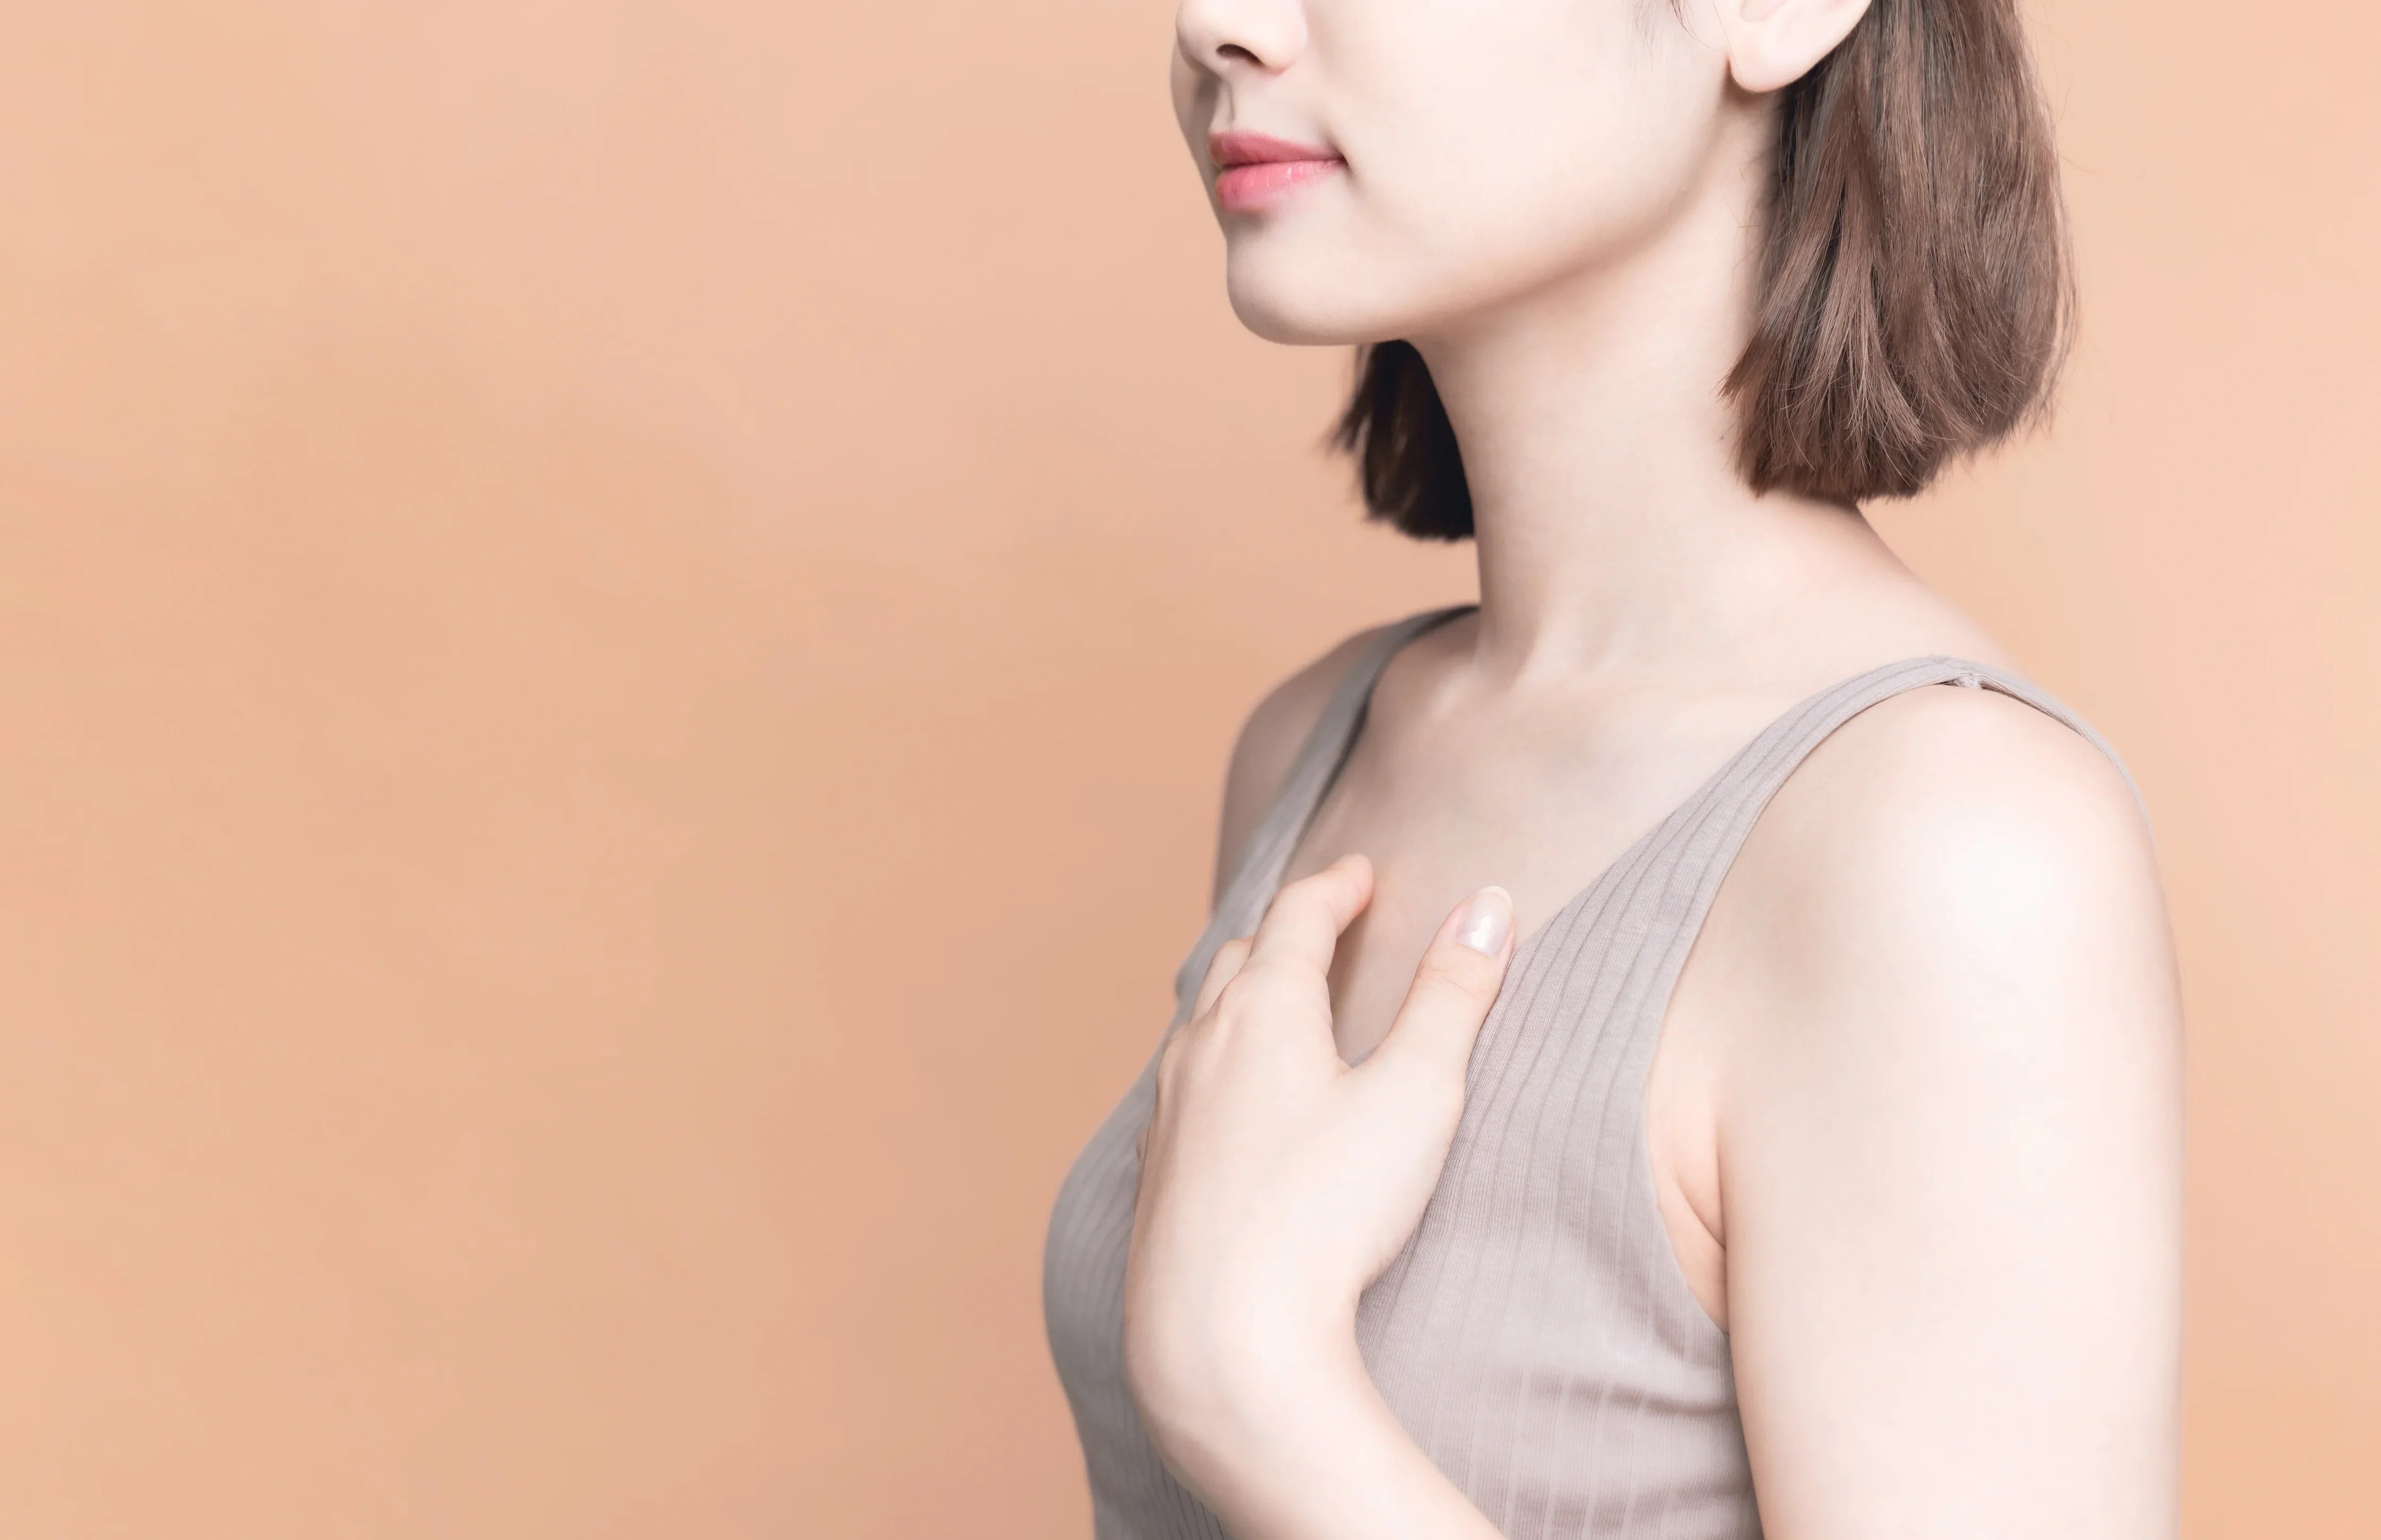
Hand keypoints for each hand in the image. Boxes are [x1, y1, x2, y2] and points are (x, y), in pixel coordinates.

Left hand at [1121, 855, 1514, 1474]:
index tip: (1362, 877)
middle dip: (1285, 930)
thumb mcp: (1417, 1094)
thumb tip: (1487, 906)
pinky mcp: (1160, 1172)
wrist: (1226, 1334)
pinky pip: (1182, 1086)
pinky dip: (1214, 1059)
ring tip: (1273, 993)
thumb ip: (1452, 996)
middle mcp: (1202, 1046)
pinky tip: (1227, 1095)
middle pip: (1238, 958)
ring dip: (1240, 991)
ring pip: (1200, 1021)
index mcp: (1263, 1009)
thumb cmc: (1328, 1212)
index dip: (1336, 889)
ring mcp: (1170, 1110)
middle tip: (1323, 920)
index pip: (1297, 917)